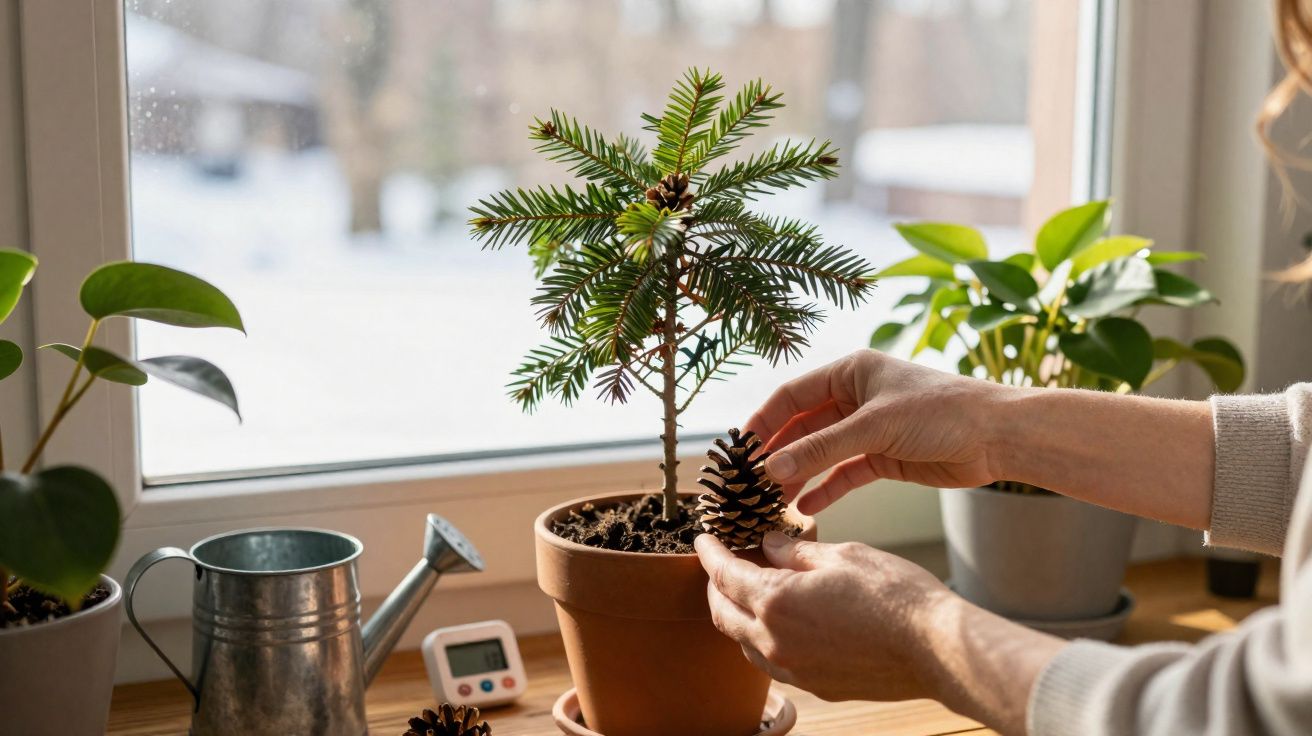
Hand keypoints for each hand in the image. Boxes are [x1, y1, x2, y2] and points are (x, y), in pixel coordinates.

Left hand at [697, 531, 1065, 734]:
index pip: (724, 574)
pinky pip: (771, 662)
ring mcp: (794, 669)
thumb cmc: (895, 595)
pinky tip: (778, 623)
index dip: (710, 553)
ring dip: (736, 614)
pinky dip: (762, 638)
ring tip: (746, 591)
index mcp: (775, 601)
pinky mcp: (816, 685)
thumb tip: (768, 546)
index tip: (703, 540)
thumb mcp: (842, 554)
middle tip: (719, 564)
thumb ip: (796, 551)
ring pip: (743, 641)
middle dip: (714, 585)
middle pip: (722, 612)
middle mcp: (775, 640)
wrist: (936, 648)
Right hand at [746, 350, 1009, 513]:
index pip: (791, 396)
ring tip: (770, 500)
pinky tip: (805, 507)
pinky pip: (844, 473)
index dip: (763, 422)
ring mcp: (869, 429)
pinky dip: (825, 489)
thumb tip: (771, 468)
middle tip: (749, 481)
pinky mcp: (884, 457)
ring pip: (821, 453)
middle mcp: (855, 398)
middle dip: (778, 453)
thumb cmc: (939, 411)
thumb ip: (820, 449)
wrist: (997, 435)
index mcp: (849, 372)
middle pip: (802, 426)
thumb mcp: (873, 427)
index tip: (738, 450)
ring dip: (798, 474)